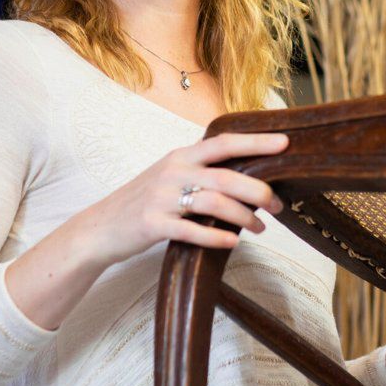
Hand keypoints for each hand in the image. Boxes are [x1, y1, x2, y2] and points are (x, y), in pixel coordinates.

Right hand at [79, 132, 287, 266]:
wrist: (100, 227)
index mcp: (180, 156)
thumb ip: (202, 171)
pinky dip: (217, 237)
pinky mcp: (153, 225)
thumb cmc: (144, 201)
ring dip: (244, 217)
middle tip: (279, 205)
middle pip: (226, 176)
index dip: (255, 142)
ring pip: (214, 203)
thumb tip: (248, 174)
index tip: (285, 143)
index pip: (224, 142)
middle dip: (258, 190)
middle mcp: (172, 171)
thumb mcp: (170, 175)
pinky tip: (233, 243)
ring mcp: (161, 198)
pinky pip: (192, 230)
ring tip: (260, 229)